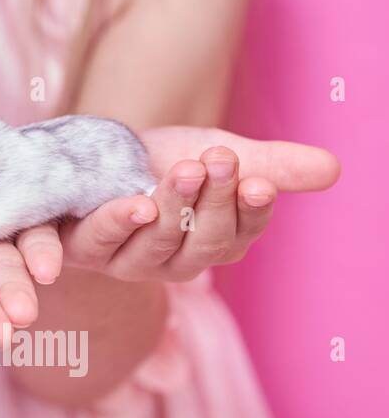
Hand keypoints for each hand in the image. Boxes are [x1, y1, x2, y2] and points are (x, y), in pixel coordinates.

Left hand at [28, 127, 340, 282]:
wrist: (90, 161)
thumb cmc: (159, 163)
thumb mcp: (215, 156)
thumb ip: (269, 164)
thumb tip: (332, 168)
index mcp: (214, 242)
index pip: (242, 233)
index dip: (251, 210)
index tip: (259, 182)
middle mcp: (175, 261)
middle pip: (204, 240)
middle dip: (214, 200)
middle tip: (220, 160)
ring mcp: (129, 260)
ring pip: (158, 240)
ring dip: (174, 204)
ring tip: (187, 168)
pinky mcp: (86, 247)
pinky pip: (104, 239)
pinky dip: (121, 222)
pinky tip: (138, 205)